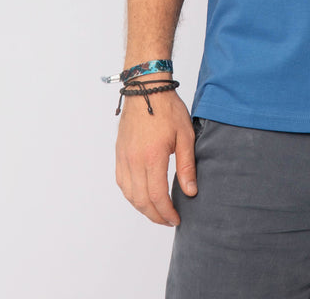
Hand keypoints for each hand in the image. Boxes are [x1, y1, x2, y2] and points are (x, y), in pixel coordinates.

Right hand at [115, 88, 197, 225]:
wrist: (146, 89)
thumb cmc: (167, 109)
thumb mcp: (185, 135)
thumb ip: (186, 166)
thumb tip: (190, 192)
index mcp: (152, 157)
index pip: (157, 196)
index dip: (167, 212)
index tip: (176, 219)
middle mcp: (134, 161)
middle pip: (141, 200)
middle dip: (155, 215)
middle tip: (169, 220)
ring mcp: (124, 157)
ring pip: (129, 194)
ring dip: (142, 208)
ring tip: (157, 212)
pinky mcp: (119, 153)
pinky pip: (122, 182)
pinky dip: (131, 195)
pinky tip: (141, 196)